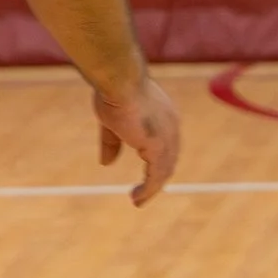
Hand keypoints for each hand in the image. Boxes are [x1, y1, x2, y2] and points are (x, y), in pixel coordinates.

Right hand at [94, 69, 180, 205]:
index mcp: (165, 114)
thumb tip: (106, 164)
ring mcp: (167, 137)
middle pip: (170, 159)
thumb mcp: (111, 120)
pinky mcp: (158, 147)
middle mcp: (172, 126)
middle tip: (145, 193)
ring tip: (137, 200)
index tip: (148, 175)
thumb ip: (112, 143)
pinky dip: (149, 190)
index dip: (158, 160)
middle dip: (158, 177)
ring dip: (152, 188)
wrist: (119, 78)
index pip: (167, 143)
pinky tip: (136, 198)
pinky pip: (156, 176)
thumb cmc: (114, 90)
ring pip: (164, 171)